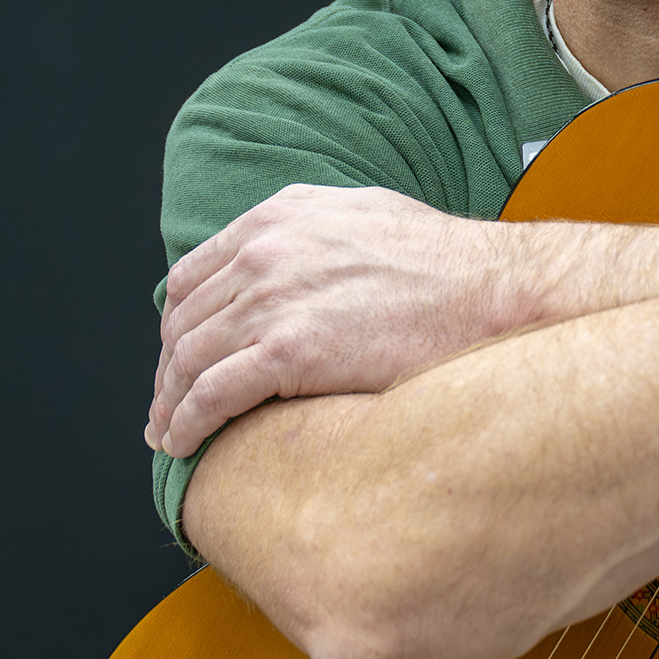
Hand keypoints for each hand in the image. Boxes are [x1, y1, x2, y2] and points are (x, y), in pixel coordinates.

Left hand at [147, 186, 522, 457]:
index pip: (193, 275)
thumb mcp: (365, 216)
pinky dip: (187, 423)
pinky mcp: (290, 351)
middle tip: (167, 404)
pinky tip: (184, 443)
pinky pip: (212, 395)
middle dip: (168, 369)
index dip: (178, 324)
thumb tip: (291, 255)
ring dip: (169, 403)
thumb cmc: (446, 263)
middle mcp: (265, 251)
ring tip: (168, 433)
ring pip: (188, 360)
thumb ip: (312, 231)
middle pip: (182, 321)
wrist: (491, 291)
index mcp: (279, 218)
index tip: (180, 356)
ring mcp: (274, 300)